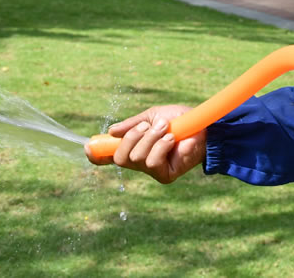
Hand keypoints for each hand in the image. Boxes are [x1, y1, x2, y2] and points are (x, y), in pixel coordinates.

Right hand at [86, 105, 205, 183]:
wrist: (205, 127)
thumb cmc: (179, 120)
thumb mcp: (152, 116)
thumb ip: (133, 125)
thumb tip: (111, 132)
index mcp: (134, 146)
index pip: (110, 156)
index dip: (97, 154)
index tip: (89, 147)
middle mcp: (140, 161)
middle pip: (121, 157)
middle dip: (134, 137)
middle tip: (150, 126)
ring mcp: (152, 170)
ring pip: (137, 158)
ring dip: (151, 139)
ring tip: (166, 130)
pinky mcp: (165, 176)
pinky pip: (153, 163)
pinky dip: (162, 147)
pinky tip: (174, 140)